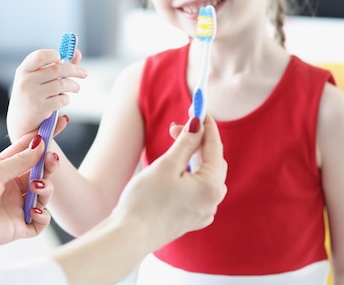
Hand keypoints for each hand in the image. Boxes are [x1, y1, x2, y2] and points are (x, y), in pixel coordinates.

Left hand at [0, 131, 60, 259]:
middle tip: (52, 159)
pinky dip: (43, 216)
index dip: (46, 138)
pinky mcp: (19, 227)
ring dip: (46, 189)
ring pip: (45, 196)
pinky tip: (34, 210)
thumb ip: (20, 160)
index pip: (32, 151)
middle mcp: (14, 187)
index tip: (61, 122)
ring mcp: (17, 207)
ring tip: (36, 187)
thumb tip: (41, 143)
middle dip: (50, 166)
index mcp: (7, 170)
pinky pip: (40, 223)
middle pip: (42, 173)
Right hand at [6, 48, 86, 139]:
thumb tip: (77, 53)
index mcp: (23, 70)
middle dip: (75, 70)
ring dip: (74, 86)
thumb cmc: (31, 98)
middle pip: (58, 69)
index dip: (54, 54)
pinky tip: (64, 100)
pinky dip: (67, 99)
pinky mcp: (40, 108)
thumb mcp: (38, 80)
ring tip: (76, 88)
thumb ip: (56, 66)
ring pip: (63, 84)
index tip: (63, 58)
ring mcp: (32, 94)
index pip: (40, 56)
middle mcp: (26, 81)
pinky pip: (62, 99)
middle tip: (83, 74)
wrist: (20, 124)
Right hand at [51, 114, 226, 284]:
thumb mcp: (167, 165)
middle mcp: (213, 200)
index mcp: (212, 186)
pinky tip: (174, 171)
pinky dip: (190, 175)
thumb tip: (199, 123)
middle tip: (174, 127)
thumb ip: (186, 142)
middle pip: (212, 160)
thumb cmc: (145, 201)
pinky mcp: (193, 218)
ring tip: (172, 147)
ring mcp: (204, 211)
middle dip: (196, 140)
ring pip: (205, 174)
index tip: (196, 107)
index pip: (214, 145)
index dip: (206, 124)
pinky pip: (198, 189)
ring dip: (192, 157)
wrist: (129, 236)